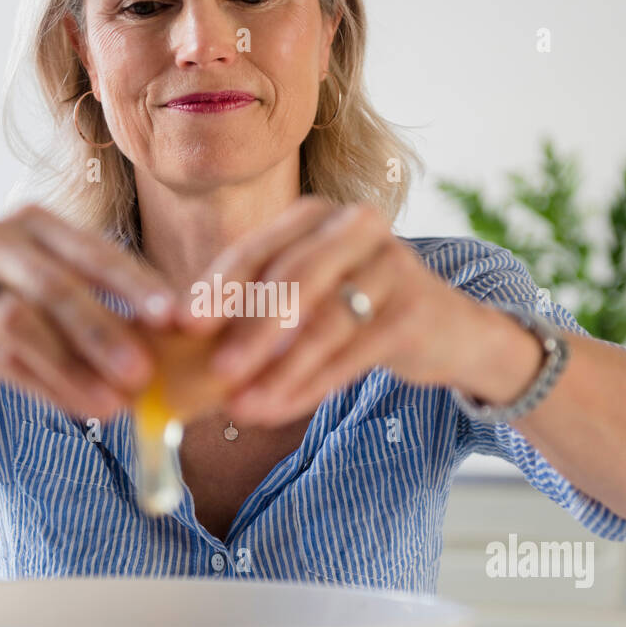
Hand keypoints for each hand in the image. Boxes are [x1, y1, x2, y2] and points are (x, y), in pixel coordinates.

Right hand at [0, 204, 176, 418]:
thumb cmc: (3, 308)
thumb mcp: (50, 290)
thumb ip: (100, 302)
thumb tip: (173, 338)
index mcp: (33, 221)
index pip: (94, 250)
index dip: (136, 285)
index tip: (175, 318)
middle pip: (57, 285)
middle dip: (105, 331)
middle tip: (144, 371)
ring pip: (24, 324)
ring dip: (74, 367)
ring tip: (114, 404)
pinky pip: (0, 359)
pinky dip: (45, 386)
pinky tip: (78, 408)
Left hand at [176, 196, 494, 425]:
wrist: (447, 329)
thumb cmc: (356, 309)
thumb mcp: (306, 297)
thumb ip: (253, 309)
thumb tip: (178, 342)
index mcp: (316, 215)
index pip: (257, 249)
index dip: (218, 288)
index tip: (183, 324)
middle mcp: (356, 226)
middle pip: (293, 279)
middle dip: (250, 330)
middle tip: (216, 371)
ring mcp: (392, 264)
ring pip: (325, 322)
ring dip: (279, 369)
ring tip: (242, 406)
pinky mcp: (415, 308)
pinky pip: (353, 353)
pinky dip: (312, 386)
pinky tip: (279, 410)